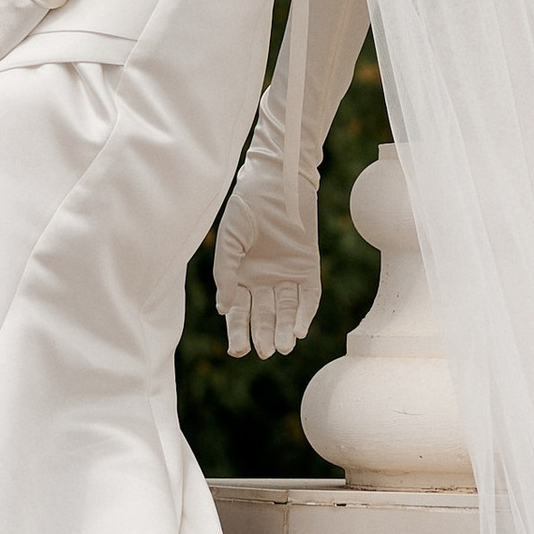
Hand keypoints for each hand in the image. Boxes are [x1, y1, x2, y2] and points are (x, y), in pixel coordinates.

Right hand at [211, 143, 321, 358]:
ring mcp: (286, 275)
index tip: (238, 350)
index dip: (238, 331)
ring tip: (284, 347)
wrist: (276, 181)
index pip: (239, 312)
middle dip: (263, 335)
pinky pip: (308, 296)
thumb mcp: (230, 239)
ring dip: (284, 329)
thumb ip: (225, 272)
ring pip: (286, 311)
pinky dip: (305, 313)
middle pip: (263, 316)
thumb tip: (224, 309)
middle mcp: (263, 280)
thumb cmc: (246, 205)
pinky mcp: (308, 268)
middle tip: (264, 352)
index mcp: (240, 276)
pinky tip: (300, 330)